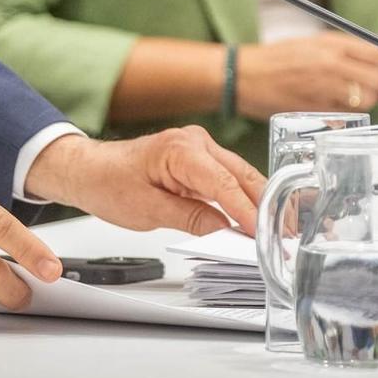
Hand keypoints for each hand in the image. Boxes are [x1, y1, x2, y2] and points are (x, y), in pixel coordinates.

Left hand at [22, 127, 264, 236]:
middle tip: (286, 236)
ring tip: (279, 231)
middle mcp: (195, 142)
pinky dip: (244, 199)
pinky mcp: (200, 160)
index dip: (249, 211)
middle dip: (267, 206)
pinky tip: (256, 219)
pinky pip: (229, 179)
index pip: (225, 183)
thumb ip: (190, 218)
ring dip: (259, 203)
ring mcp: (200, 148)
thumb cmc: (110, 183)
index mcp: (181, 149)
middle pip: (243, 176)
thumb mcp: (148, 210)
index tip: (265, 234)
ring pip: (241, 176)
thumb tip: (226, 229)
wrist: (90, 170)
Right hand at [234, 30, 377, 117]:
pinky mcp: (317, 109)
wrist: (243, 76)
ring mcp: (325, 87)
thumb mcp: (314, 43)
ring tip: (352, 96)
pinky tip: (337, 105)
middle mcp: (332, 64)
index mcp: (332, 44)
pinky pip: (349, 113)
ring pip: (368, 99)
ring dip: (366, 100)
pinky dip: (350, 111)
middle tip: (370, 86)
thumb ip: (347, 50)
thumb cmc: (278, 59)